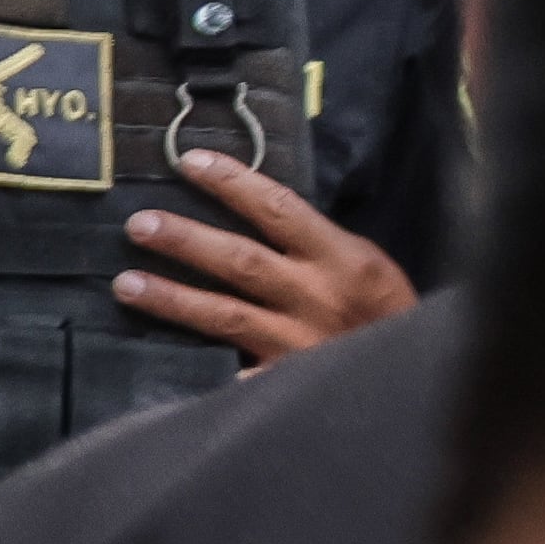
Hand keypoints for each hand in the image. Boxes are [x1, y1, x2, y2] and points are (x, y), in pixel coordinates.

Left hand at [116, 149, 415, 363]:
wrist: (419, 379)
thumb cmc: (384, 314)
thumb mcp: (362, 266)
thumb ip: (311, 244)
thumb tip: (248, 207)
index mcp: (343, 259)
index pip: (280, 209)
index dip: (233, 183)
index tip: (188, 161)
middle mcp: (318, 297)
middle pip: (241, 261)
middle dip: (186, 241)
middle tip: (138, 224)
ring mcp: (300, 343)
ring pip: (225, 315)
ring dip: (171, 298)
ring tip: (125, 284)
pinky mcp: (286, 382)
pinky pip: (235, 374)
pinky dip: (201, 368)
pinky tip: (156, 361)